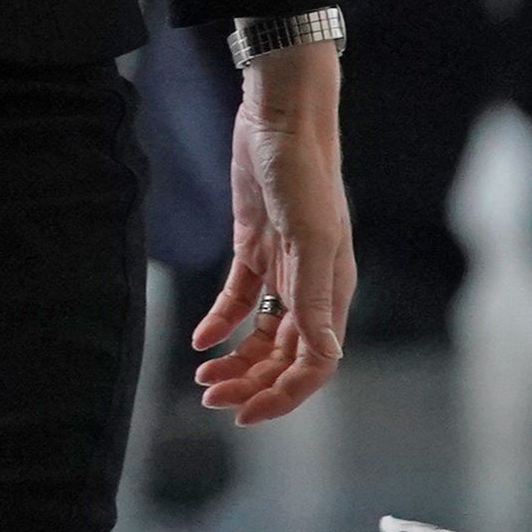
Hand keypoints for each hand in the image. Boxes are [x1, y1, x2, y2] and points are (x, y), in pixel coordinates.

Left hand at [192, 41, 353, 423]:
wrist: (280, 116)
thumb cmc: (304, 172)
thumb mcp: (311, 236)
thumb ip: (315, 299)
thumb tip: (325, 358)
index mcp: (332, 293)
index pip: (314, 364)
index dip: (283, 395)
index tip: (244, 414)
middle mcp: (310, 287)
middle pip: (284, 356)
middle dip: (251, 384)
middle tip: (210, 400)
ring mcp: (281, 266)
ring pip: (261, 334)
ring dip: (236, 360)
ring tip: (203, 379)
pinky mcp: (253, 245)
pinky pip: (239, 298)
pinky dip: (221, 323)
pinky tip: (199, 340)